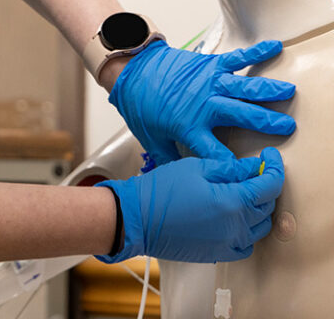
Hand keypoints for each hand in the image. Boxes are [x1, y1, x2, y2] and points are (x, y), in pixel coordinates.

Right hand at [96, 147, 283, 262]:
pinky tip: (235, 217)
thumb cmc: (161, 190)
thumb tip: (253, 167)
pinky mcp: (218, 254)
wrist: (136, 218)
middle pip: (267, 205)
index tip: (269, 156)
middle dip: (266, 185)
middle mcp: (236, 227)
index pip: (270, 184)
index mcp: (233, 202)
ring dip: (258, 208)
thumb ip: (229, 168)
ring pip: (260, 226)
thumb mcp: (196, 168)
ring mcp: (228, 243)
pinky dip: (247, 230)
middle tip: (254, 171)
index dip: (274, 167)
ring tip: (245, 192)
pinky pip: (245, 244)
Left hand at [109, 39, 295, 164]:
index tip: (251, 170)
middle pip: (242, 116)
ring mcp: (209, 82)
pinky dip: (256, 51)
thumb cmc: (140, 105)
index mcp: (190, 126)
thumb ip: (168, 157)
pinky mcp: (210, 64)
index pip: (217, 152)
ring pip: (245, 87)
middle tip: (286, 127)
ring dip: (268, 91)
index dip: (234, 164)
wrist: (132, 71)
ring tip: (289, 92)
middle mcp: (205, 104)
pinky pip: (237, 58)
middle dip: (266, 123)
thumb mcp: (150, 137)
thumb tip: (179, 176)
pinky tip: (275, 47)